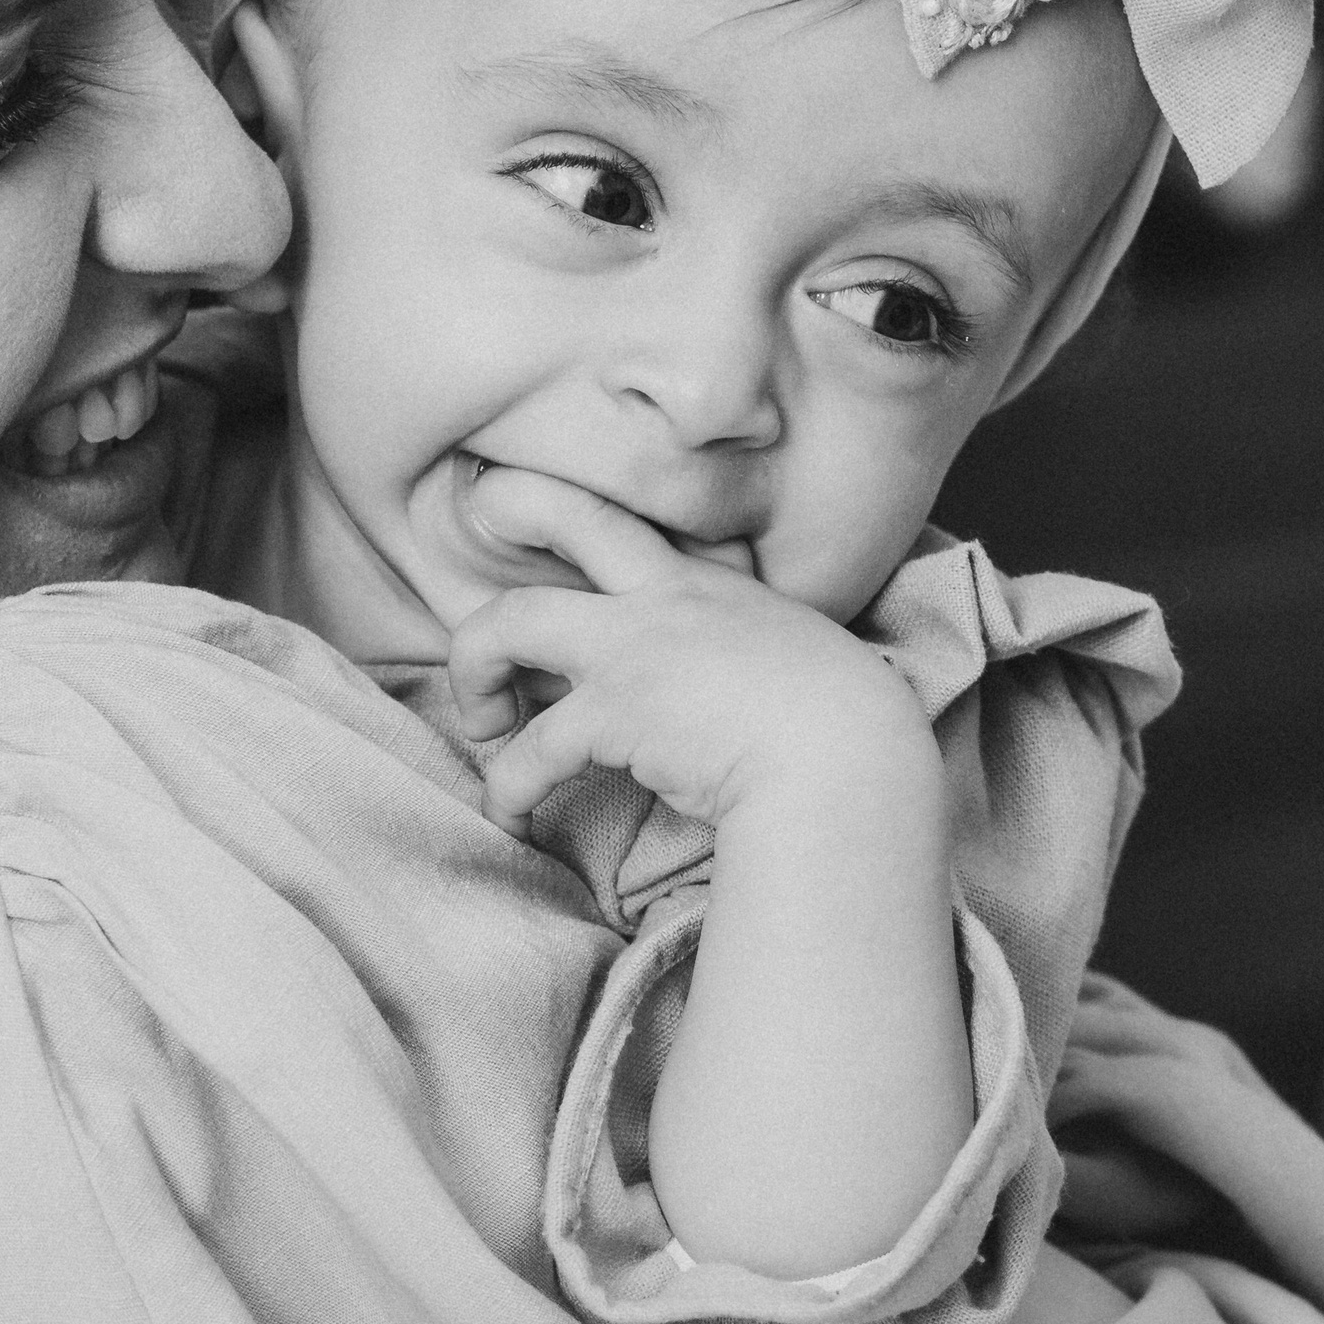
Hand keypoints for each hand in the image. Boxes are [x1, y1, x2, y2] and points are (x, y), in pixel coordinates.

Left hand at [448, 465, 930, 839]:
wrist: (850, 760)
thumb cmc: (844, 727)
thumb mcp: (798, 658)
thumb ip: (749, 651)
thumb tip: (729, 693)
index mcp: (710, 582)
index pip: (636, 521)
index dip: (578, 508)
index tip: (539, 515)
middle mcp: (664, 595)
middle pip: (564, 514)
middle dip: (509, 509)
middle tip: (475, 534)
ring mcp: (633, 646)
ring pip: (507, 622)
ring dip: (473, 671)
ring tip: (483, 722)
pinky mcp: (615, 711)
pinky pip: (529, 749)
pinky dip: (508, 787)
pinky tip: (513, 815)